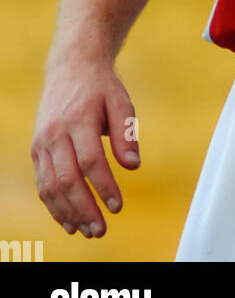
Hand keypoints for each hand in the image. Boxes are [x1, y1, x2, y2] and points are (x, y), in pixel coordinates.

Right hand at [31, 57, 139, 238]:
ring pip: (50, 186)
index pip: (90, 160)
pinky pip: (42, 183)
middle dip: (84, 208)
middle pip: (67, 179)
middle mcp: (55, 133)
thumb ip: (126, 134)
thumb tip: (133, 166)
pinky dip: (53, 206)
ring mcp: (42, 143)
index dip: (104, 186)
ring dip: (68, 213)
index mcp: (78, 119)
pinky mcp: (37, 150)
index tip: (118, 206)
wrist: (71, 66)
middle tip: (102, 229)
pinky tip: (69, 221)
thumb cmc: (101, 87)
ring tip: (88, 231)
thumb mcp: (121, 101)